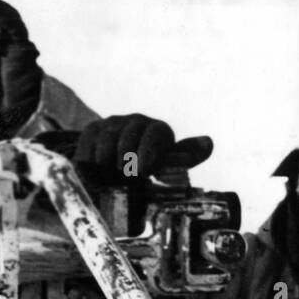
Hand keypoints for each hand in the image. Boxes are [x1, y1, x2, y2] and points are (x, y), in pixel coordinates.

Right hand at [74, 115, 213, 230]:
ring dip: (108, 159)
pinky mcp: (93, 129)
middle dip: (128, 157)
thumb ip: (186, 157)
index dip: (150, 150)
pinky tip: (94, 169)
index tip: (144, 170)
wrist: (111, 172)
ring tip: (111, 174)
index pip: (157, 133)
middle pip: (131, 133)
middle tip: (126, 174)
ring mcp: (114, 124)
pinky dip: (91, 157)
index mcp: (158, 132)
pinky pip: (90, 140)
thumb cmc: (144, 173)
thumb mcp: (165, 168)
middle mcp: (137, 123)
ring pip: (109, 137)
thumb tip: (208, 143)